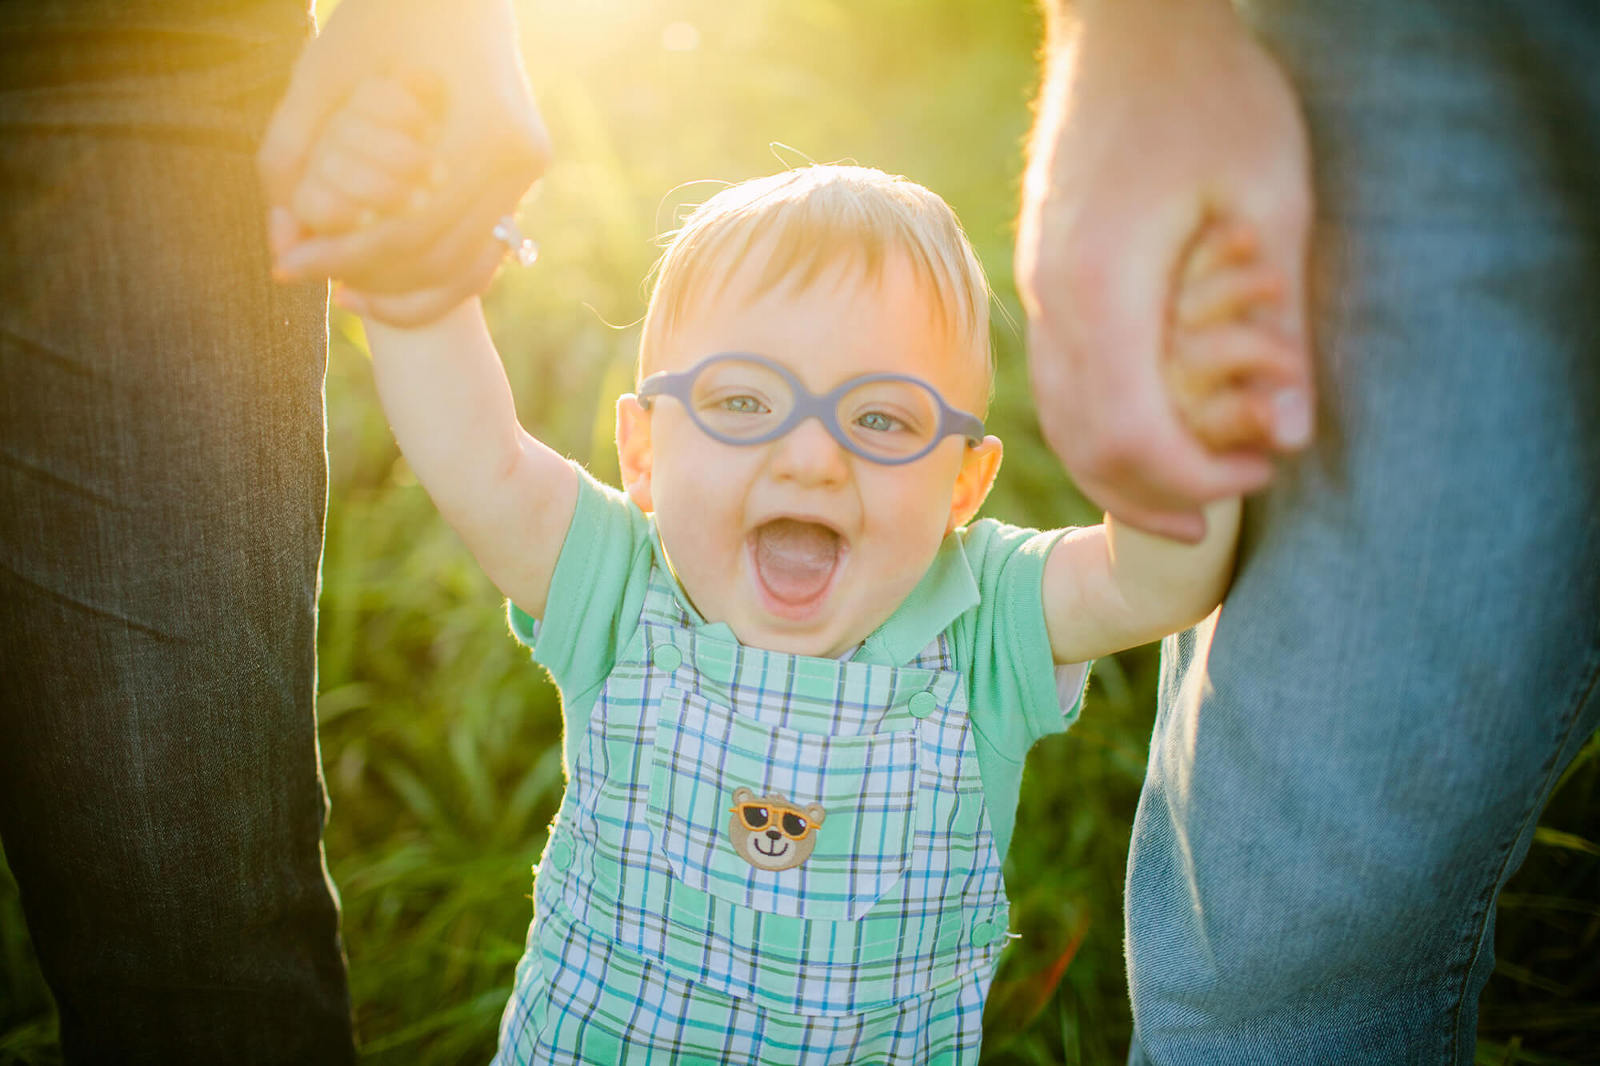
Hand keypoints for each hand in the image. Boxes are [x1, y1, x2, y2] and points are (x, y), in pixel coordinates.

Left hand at [259, 0, 550, 325]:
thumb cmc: (384, 16)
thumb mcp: (323, 72)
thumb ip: (289, 152)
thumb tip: (279, 244)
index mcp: (485, 130)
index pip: (408, 228)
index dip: (342, 257)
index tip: (286, 268)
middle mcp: (520, 158)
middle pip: (439, 257)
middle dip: (369, 278)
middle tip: (310, 280)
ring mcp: (530, 171)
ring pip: (466, 267)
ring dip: (403, 288)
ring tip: (343, 288)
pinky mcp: (525, 177)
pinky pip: (482, 251)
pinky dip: (434, 275)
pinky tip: (382, 276)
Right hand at [1016, 0, 1313, 540]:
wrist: (1124, 25)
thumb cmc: (1209, 94)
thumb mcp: (1271, 196)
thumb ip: (1279, 319)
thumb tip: (1295, 432)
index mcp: (1102, 285)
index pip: (1132, 429)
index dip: (1195, 473)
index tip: (1260, 473)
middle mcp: (1054, 299)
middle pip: (1082, 438)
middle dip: (1150, 491)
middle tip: (1216, 518)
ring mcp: (1039, 286)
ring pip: (1058, 415)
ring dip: (1118, 465)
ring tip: (1182, 487)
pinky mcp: (1044, 273)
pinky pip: (1056, 379)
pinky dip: (1097, 424)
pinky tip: (1144, 427)